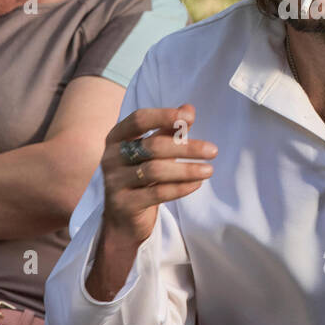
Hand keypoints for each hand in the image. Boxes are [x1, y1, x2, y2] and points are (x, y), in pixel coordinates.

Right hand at [99, 104, 216, 244]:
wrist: (123, 216)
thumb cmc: (140, 174)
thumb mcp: (152, 150)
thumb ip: (169, 129)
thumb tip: (188, 109)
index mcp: (116, 137)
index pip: (139, 119)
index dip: (164, 116)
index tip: (190, 118)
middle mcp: (111, 157)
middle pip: (152, 146)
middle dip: (186, 147)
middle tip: (213, 150)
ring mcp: (114, 181)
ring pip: (155, 171)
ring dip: (186, 169)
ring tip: (209, 170)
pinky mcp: (123, 204)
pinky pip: (156, 194)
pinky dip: (180, 187)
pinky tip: (197, 184)